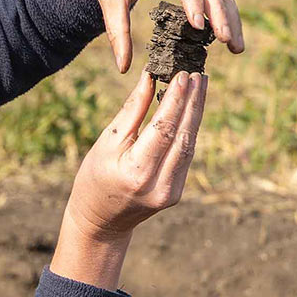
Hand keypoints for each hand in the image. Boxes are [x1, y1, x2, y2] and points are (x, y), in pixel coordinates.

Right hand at [65, 65, 208, 240]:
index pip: (164, 129)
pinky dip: (190, 131)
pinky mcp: (177, 192)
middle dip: (193, 103)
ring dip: (196, 114)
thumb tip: (150, 79)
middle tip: (200, 75)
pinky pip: (186, 156)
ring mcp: (171, 192)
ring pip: (190, 145)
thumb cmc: (95, 177)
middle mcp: (159, 184)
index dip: (176, 100)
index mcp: (136, 171)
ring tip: (201, 87)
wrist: (99, 220)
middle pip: (183, 136)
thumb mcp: (106, 142)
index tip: (184, 75)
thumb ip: (132, 112)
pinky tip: (192, 111)